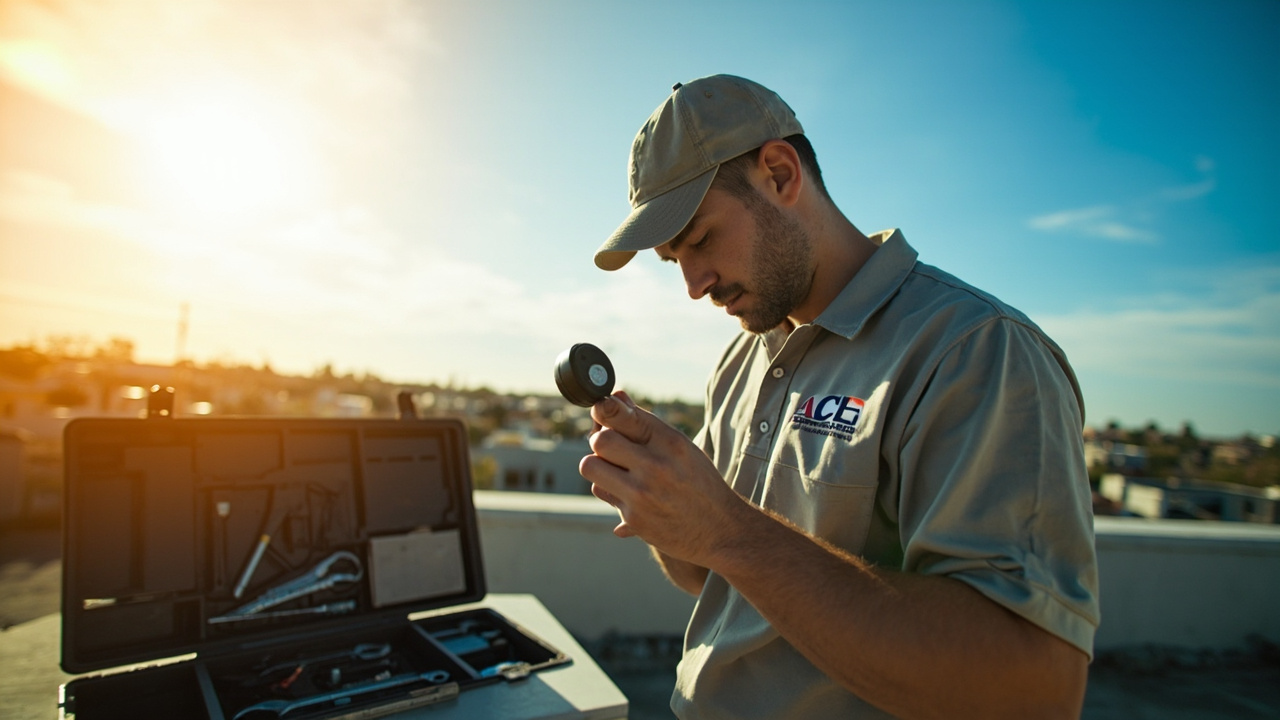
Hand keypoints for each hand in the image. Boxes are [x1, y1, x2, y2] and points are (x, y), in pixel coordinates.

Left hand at [579, 391, 745, 565]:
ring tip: (616, 468)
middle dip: (600, 440)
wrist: (721, 529)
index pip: (623, 416)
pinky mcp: (633, 517)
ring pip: (591, 465)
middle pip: (601, 439)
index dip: (605, 409)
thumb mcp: (681, 448)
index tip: (600, 409)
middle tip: (611, 447)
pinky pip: (600, 491)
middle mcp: (656, 466)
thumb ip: (646, 424)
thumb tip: (614, 396)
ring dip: (598, 464)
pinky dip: (609, 489)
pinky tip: (628, 492)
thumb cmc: (699, 482)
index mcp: (671, 442)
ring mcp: (642, 493)